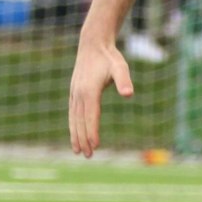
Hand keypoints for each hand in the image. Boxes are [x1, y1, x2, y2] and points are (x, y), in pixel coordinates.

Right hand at [67, 39, 134, 156]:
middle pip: (80, 121)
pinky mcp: (74, 93)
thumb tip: (129, 94)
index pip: (91, 116)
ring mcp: (74, 94)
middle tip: (88, 156)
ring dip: (76, 135)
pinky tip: (75, 135)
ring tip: (78, 151)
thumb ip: (124, 81)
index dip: (93, 131)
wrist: (92, 45)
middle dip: (83, 139)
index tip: (95, 146)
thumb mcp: (120, 67)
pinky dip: (72, 126)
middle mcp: (79, 94)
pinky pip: (72, 114)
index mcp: (89, 90)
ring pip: (73, 119)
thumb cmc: (109, 57)